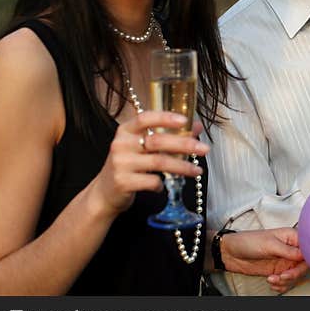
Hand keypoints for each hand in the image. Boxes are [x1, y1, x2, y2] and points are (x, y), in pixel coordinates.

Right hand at [90, 111, 207, 215]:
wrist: (104, 192)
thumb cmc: (129, 164)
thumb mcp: (143, 146)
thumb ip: (167, 135)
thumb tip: (197, 126)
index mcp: (126, 130)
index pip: (145, 118)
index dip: (165, 118)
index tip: (185, 120)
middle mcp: (121, 144)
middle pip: (158, 141)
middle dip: (185, 145)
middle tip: (204, 149)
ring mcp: (120, 163)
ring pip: (159, 162)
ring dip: (182, 167)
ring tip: (197, 171)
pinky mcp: (123, 182)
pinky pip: (152, 182)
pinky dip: (163, 184)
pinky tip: (165, 184)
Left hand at [221, 228, 308, 293]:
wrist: (231, 253)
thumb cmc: (248, 241)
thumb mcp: (269, 244)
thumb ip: (288, 251)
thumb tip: (304, 255)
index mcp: (291, 237)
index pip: (308, 249)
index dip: (308, 259)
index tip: (300, 266)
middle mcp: (290, 249)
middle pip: (304, 265)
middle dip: (294, 274)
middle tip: (283, 276)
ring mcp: (284, 261)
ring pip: (295, 276)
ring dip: (286, 281)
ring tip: (273, 279)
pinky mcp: (277, 271)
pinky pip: (286, 282)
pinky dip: (281, 285)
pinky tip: (271, 282)